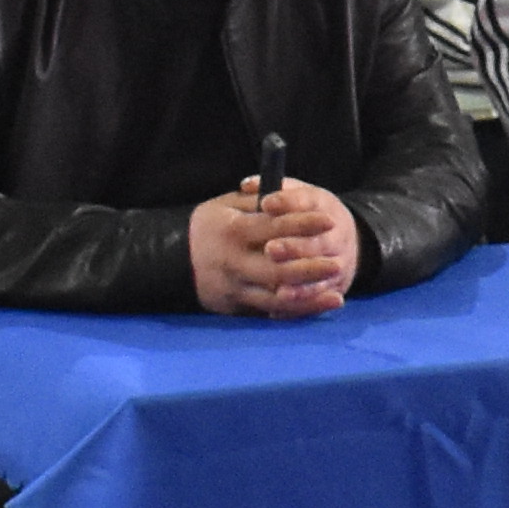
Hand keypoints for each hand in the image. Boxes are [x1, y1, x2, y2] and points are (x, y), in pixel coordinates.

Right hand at [188, 182, 361, 317]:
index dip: (303, 224)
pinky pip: (268, 312)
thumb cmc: (208, 226)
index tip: (328, 221)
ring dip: (308, 296)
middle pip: (276, 269)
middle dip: (310, 267)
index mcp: (232, 231)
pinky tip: (317, 305)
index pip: (273, 228)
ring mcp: (233, 287)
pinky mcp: (234, 306)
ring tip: (335, 290)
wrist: (171, 259)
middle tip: (337, 263)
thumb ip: (257, 200)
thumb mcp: (225, 205)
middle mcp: (232, 262)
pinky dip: (295, 310)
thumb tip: (289, 195)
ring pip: (275, 297)